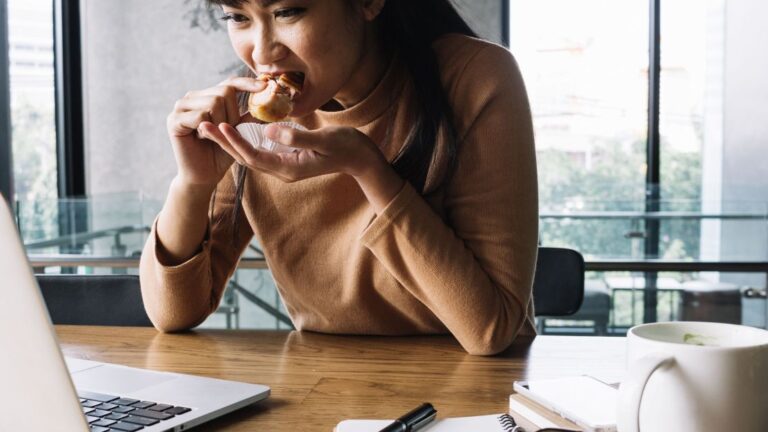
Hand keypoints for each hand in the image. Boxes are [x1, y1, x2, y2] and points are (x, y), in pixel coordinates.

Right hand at [166, 77, 265, 188]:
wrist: (204, 175)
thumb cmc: (222, 154)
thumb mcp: (239, 132)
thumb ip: (249, 116)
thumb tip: (267, 100)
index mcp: (208, 96)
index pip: (230, 83)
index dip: (247, 84)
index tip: (265, 86)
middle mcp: (193, 97)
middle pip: (224, 91)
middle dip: (233, 114)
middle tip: (225, 131)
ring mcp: (181, 106)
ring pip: (214, 102)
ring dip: (221, 123)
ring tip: (211, 135)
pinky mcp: (174, 119)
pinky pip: (201, 116)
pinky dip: (207, 129)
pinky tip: (201, 138)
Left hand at [203, 122, 404, 211]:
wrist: (362, 158)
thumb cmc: (346, 147)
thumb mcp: (323, 139)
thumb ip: (295, 136)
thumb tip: (268, 130)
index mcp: (289, 168)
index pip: (254, 156)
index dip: (236, 142)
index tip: (220, 126)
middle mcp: (283, 170)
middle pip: (246, 157)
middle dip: (224, 143)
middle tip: (202, 126)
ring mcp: (285, 165)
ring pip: (251, 154)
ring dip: (231, 141)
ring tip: (212, 126)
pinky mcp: (288, 158)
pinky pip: (261, 150)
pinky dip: (246, 139)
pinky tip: (236, 127)